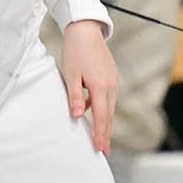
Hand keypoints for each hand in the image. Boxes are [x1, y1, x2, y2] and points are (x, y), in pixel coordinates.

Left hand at [60, 19, 117, 153]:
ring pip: (108, 107)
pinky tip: (89, 111)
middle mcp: (110, 86)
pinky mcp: (111, 78)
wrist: (86, 31)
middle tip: (103, 151)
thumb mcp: (70, 74)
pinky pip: (106, 97)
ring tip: (99, 138)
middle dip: (105, 134)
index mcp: (100, 87)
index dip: (100, 134)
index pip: (100, 116)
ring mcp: (113, 82)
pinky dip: (101, 108)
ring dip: (104, 122)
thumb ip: (74, 96)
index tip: (99, 149)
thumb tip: (77, 116)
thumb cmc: (75, 51)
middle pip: (108, 116)